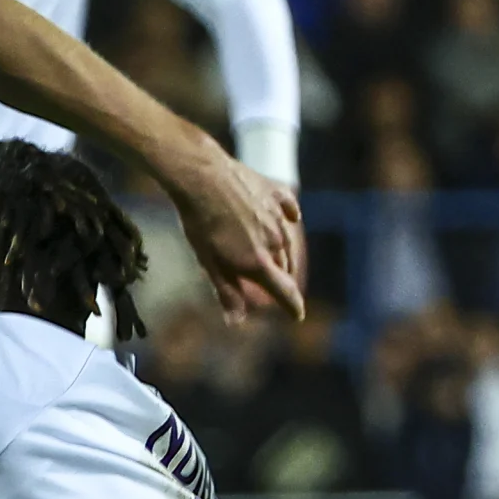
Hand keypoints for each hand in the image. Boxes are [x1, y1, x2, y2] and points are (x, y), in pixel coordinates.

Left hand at [166, 147, 308, 322]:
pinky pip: (288, 208)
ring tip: (271, 256)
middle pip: (285, 267)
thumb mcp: (209, 262)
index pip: (285, 291)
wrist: (202, 175)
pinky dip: (289, 216)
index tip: (297, 315)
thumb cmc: (201, 222)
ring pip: (286, 241)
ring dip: (280, 252)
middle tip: (274, 285)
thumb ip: (227, 291)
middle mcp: (274, 241)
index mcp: (259, 262)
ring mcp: (277, 215)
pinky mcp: (275, 192)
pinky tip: (290, 218)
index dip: (293, 306)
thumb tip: (236, 322)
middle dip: (281, 279)